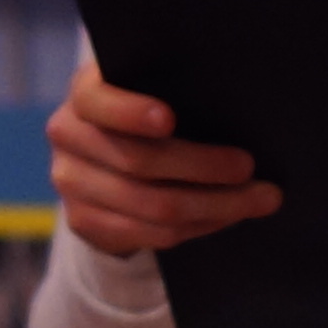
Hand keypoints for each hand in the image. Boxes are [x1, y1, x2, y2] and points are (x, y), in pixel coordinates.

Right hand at [48, 59, 279, 259]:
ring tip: (260, 198)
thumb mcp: (149, 94)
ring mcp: (71, 183)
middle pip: (139, 161)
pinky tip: (228, 215)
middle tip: (249, 166)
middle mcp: (68, 136)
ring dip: (215, 204)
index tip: (170, 119)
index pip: (98, 101)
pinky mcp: (83, 221)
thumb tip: (242, 114)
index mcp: (83, 93)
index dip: (131, 112)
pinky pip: (150, 233)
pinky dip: (198, 225)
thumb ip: (176, 96)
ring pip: (153, 205)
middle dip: (204, 165)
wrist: (102, 162)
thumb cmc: (145, 117)